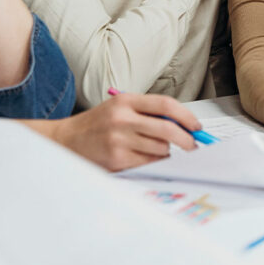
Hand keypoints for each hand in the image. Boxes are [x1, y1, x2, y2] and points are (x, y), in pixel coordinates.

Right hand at [50, 93, 200, 170]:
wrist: (67, 140)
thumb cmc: (98, 124)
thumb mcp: (121, 107)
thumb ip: (149, 111)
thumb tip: (184, 124)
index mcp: (126, 101)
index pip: (166, 105)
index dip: (186, 116)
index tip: (196, 126)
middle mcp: (123, 118)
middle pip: (168, 129)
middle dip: (187, 139)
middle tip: (193, 145)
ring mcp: (119, 140)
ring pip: (161, 149)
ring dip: (166, 152)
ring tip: (156, 149)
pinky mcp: (117, 159)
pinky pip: (149, 163)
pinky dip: (154, 162)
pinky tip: (145, 157)